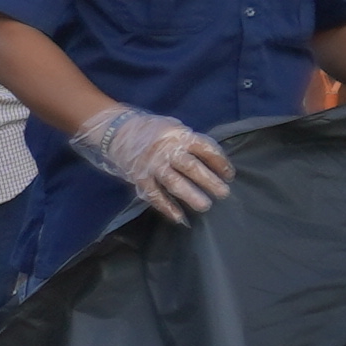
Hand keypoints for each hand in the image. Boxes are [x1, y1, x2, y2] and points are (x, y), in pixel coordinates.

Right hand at [69, 102, 234, 219]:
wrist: (116, 130)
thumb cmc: (151, 130)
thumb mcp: (173, 128)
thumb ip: (190, 142)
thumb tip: (211, 160)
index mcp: (179, 135)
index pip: (205, 148)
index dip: (219, 162)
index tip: (229, 175)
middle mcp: (166, 149)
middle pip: (191, 167)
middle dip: (209, 181)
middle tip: (223, 194)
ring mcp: (152, 165)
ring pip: (174, 182)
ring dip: (190, 195)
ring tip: (205, 206)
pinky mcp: (139, 177)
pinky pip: (154, 194)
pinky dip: (166, 207)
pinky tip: (179, 217)